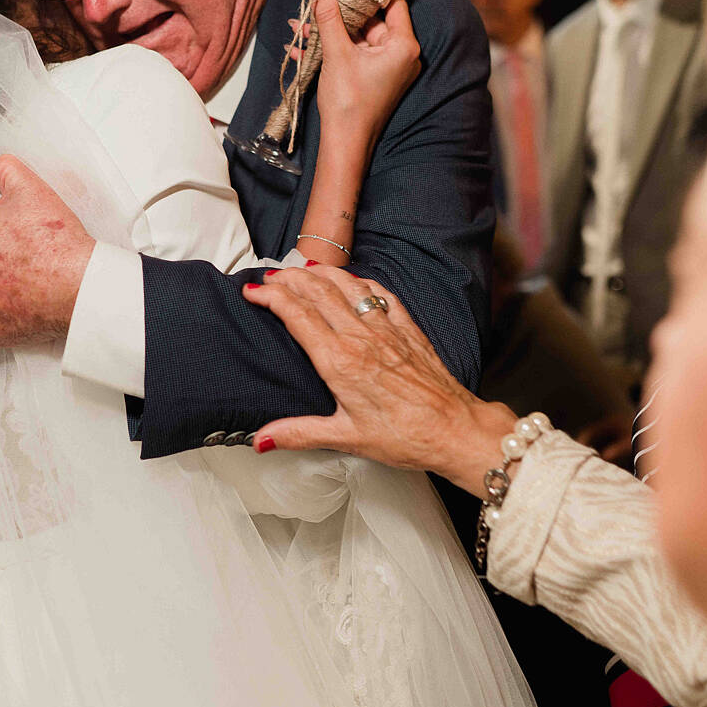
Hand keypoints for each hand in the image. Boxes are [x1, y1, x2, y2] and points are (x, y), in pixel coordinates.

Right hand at [243, 264, 517, 493]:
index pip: (296, 315)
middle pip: (317, 291)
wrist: (454, 428)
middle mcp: (361, 337)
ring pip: (348, 286)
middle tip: (269, 276)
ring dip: (322, 272)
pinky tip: (354, 281)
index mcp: (339, 361)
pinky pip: (381, 294)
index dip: (270, 297)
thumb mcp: (346, 436)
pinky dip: (361, 282)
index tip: (252, 291)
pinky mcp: (409, 329)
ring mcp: (387, 329)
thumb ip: (299, 433)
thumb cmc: (405, 436)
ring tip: (302, 268)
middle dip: (289, 278)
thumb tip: (262, 439)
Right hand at [292, 0, 420, 154]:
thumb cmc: (350, 102)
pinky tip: (302, 44)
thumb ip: (329, 16)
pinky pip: (353, 52)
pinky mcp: (372, 76)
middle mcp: (400, 55)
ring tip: (302, 21)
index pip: (394, 3)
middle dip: (342, 9)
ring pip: (357, 36)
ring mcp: (386, 66)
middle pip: (372, 19)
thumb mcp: (337, 53)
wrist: (345, 142)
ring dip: (330, 29)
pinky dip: (332, 47)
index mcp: (403, 46)